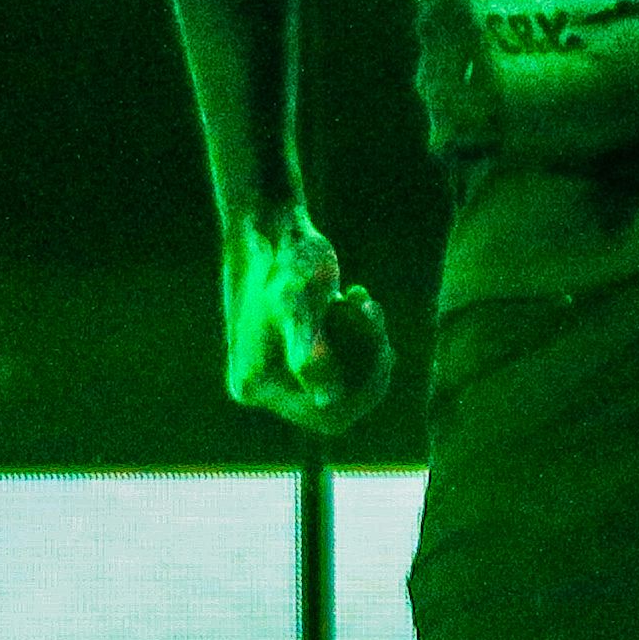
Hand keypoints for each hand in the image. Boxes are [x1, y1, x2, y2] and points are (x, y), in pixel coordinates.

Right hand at [219, 213, 393, 435]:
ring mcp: (276, 369)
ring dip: (367, 346)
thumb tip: (326, 402)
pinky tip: (359, 298)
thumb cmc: (287, 259)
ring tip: (365, 301)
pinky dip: (359, 335)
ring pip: (343, 382)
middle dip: (368, 366)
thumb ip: (309, 351)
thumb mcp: (299, 304)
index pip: (326, 415)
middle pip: (338, 404)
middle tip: (375, 319)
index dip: (364, 389)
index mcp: (254, 385)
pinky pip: (339, 363)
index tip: (384, 347)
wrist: (274, 224)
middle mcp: (261, 385)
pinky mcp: (293, 351)